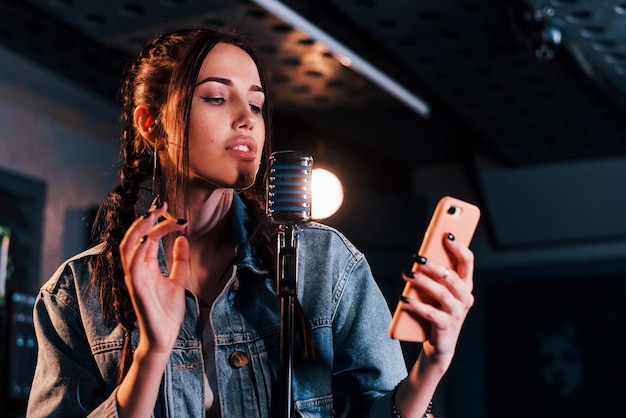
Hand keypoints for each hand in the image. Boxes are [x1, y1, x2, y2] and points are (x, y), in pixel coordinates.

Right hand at [119, 202, 189, 354]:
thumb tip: (183, 239)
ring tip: (153, 216)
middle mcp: (137, 270)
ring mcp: (135, 280)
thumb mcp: (179, 280)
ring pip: (128, 249)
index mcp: (145, 266)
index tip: (179, 217)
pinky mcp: (137, 291)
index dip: (161, 224)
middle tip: (162, 206)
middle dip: (146, 220)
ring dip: (139, 230)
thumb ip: (180, 261)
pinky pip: (132, 268)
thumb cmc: (167, 311)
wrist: (165, 336)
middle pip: (135, 238)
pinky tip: (147, 240)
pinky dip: (137, 252)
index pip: (149, 238)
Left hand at [401, 233, 474, 365]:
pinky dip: (417, 305)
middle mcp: (464, 298)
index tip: (446, 233)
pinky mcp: (445, 327)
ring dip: (423, 282)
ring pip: (442, 293)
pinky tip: (404, 299)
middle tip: (417, 257)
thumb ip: (434, 274)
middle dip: (434, 265)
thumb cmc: (436, 310)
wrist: (439, 344)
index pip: (467, 262)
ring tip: (407, 274)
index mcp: (465, 285)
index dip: (458, 246)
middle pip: (452, 277)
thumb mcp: (438, 290)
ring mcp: (456, 313)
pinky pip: (431, 313)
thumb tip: (420, 254)